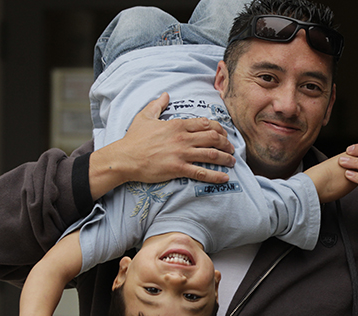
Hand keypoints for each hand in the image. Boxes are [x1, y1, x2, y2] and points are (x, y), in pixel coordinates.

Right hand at [89, 93, 236, 199]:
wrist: (125, 158)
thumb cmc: (134, 138)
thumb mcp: (145, 117)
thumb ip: (157, 105)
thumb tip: (165, 95)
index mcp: (178, 124)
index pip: (207, 124)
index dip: (220, 129)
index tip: (224, 135)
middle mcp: (183, 137)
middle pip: (214, 138)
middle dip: (227, 143)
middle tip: (231, 149)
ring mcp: (181, 153)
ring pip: (212, 154)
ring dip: (226, 158)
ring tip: (232, 162)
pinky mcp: (178, 168)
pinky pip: (201, 172)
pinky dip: (216, 176)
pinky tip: (225, 178)